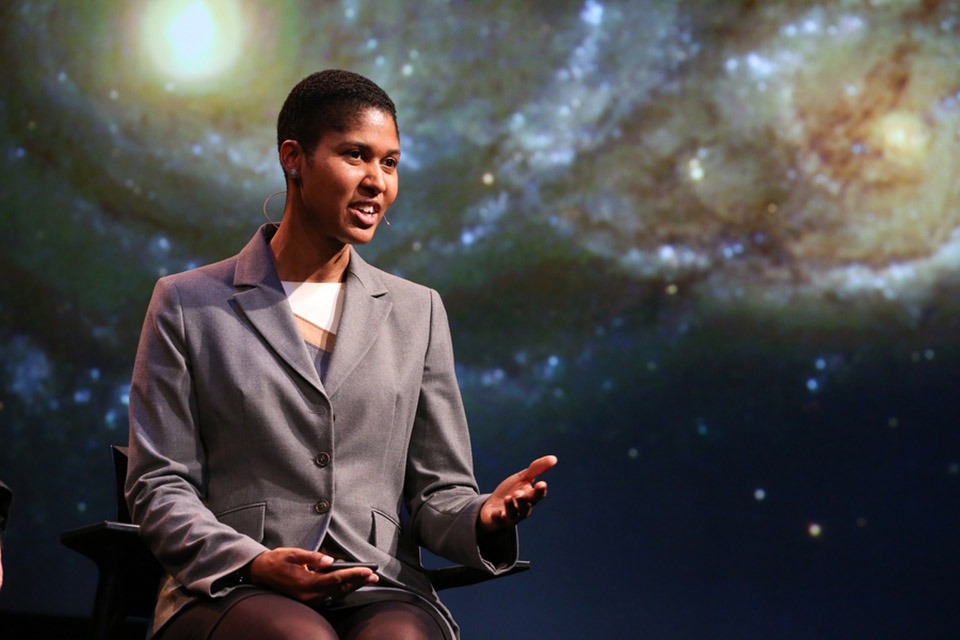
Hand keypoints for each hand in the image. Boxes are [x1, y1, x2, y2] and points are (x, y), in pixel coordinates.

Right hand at [248, 547, 377, 603]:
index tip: (368, 570)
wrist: (260, 572)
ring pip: (335, 595)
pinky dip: (341, 590)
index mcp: (305, 582)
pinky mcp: (307, 600)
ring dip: (352, 587)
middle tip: (375, 576)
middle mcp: (308, 595)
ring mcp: (308, 600)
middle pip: (339, 590)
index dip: (353, 574)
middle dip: (358, 582)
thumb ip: (312, 557)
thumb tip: (329, 560)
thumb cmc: (277, 560)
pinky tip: (351, 584)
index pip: (335, 579)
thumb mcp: (293, 553)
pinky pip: (329, 597)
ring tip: (367, 580)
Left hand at [478, 455, 556, 533]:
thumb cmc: (510, 491)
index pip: (537, 495)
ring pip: (513, 514)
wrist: (492, 506)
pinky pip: (498, 521)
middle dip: (523, 500)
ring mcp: (509, 516)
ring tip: (508, 498)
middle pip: (525, 506)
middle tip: (518, 493)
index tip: (541, 484)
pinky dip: (497, 517)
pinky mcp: (497, 521)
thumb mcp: (522, 478)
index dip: (540, 490)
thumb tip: (554, 458)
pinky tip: (496, 513)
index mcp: (530, 497)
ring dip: (510, 507)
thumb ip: (536, 469)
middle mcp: (521, 509)